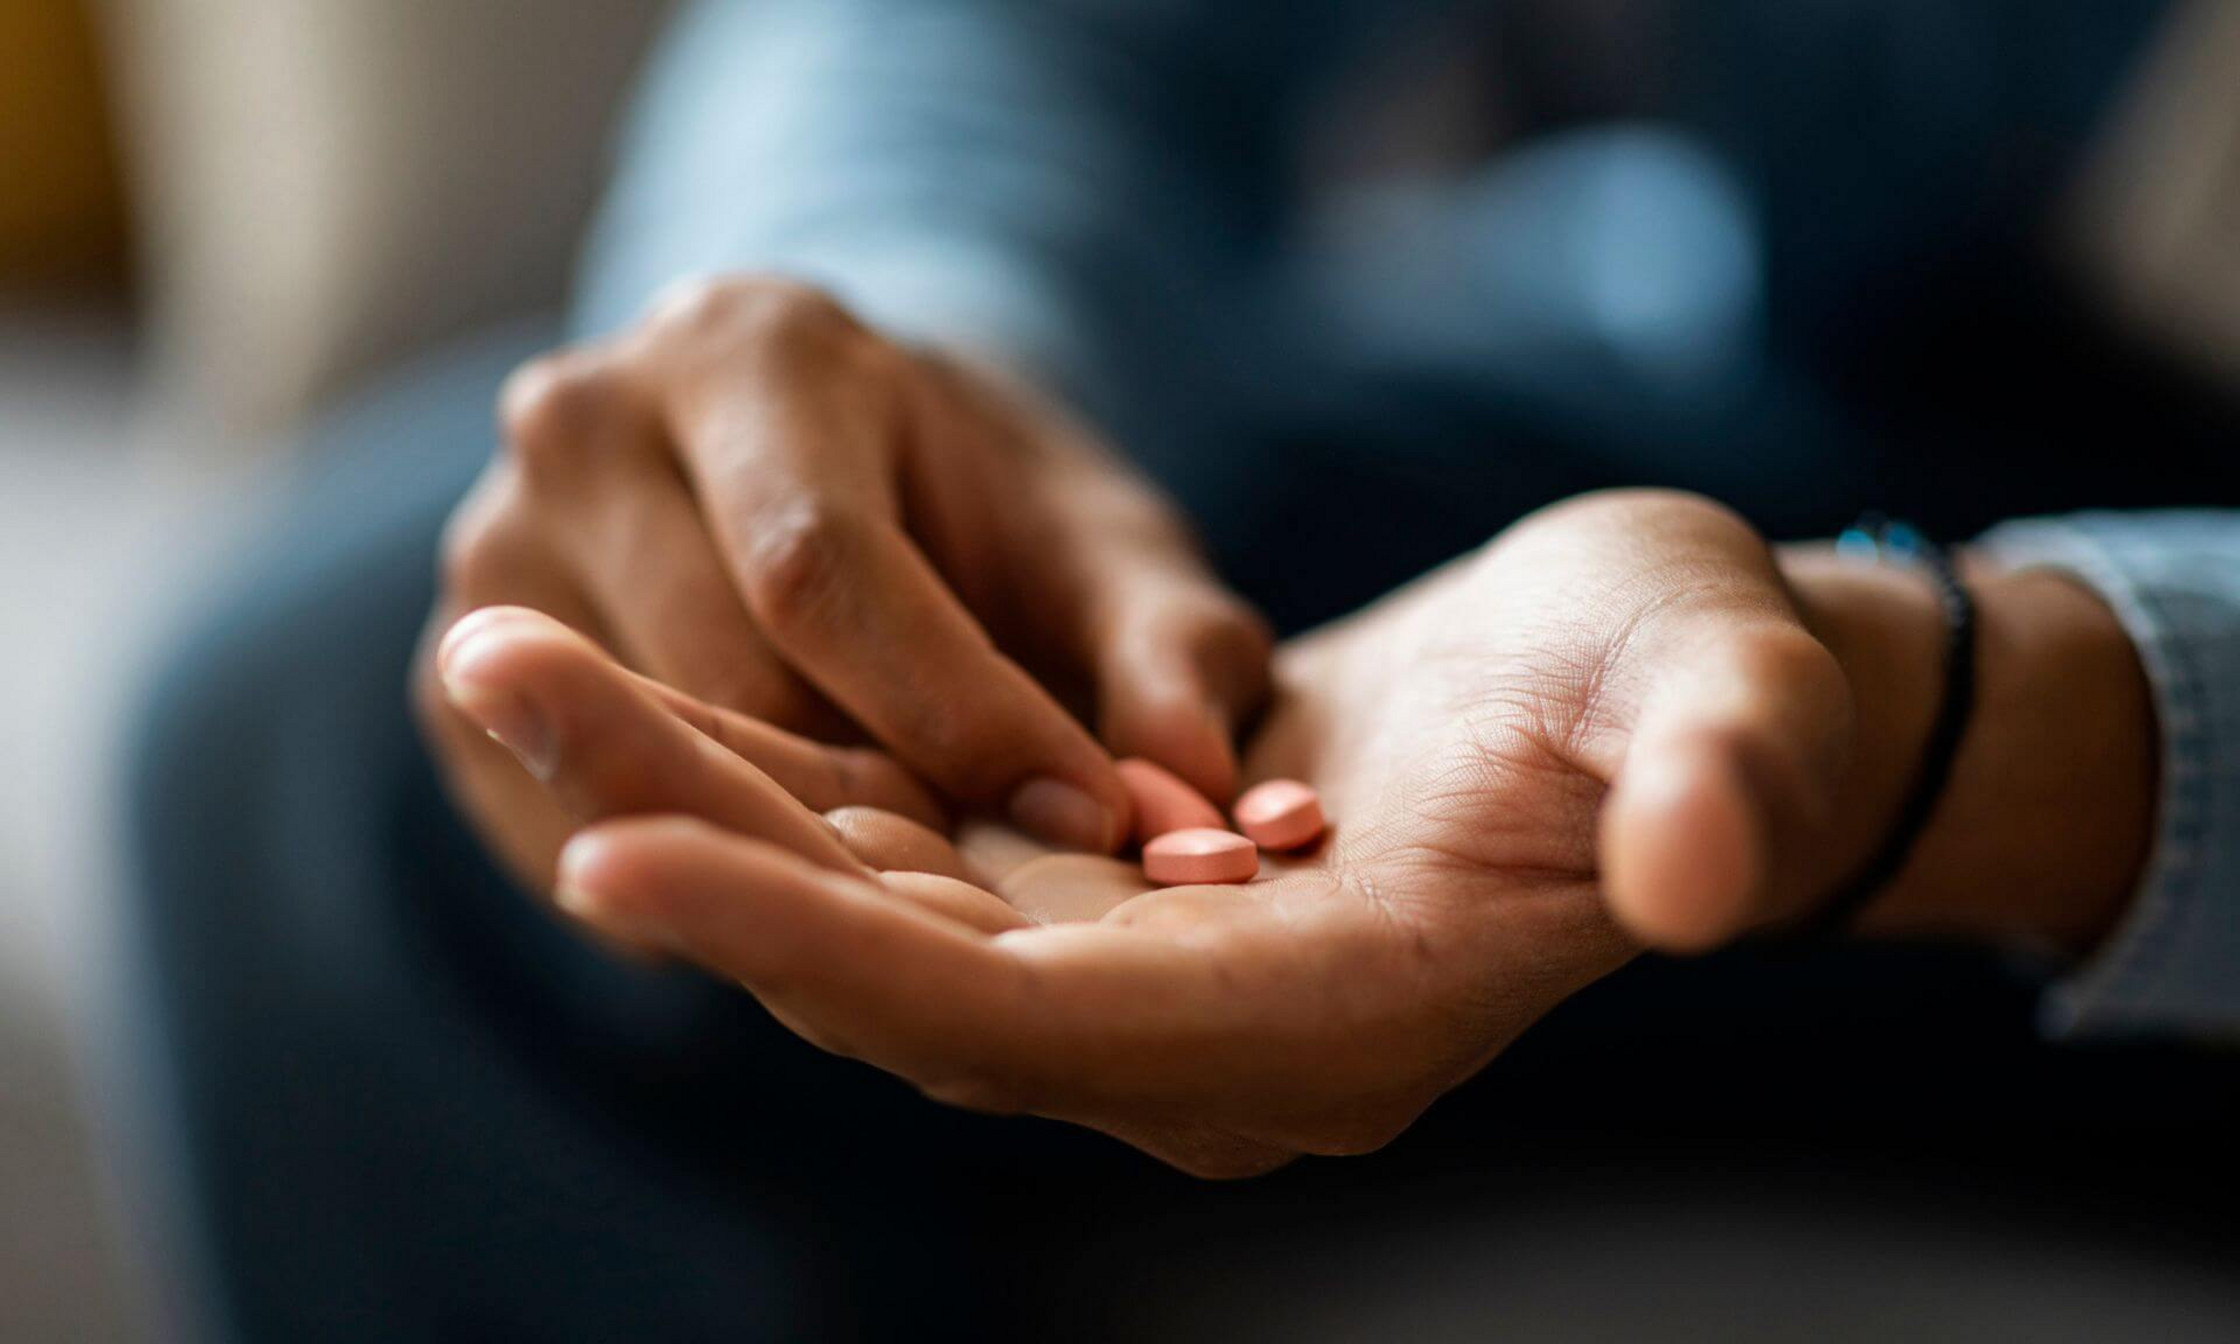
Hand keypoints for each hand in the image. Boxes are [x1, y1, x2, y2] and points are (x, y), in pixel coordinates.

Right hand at [414, 274, 1270, 886]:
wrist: (834, 468)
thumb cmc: (985, 512)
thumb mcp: (1103, 547)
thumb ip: (1171, 650)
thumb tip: (1195, 800)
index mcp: (751, 349)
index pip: (821, 571)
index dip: (961, 719)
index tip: (1091, 825)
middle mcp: (587, 422)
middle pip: (722, 682)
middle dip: (880, 804)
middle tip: (1002, 873)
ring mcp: (495, 546)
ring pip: (640, 768)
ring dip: (786, 851)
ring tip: (907, 861)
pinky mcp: (452, 673)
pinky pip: (573, 829)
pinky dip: (700, 875)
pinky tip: (801, 863)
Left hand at [440, 492, 1887, 1174]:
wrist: (1647, 701)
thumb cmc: (1692, 691)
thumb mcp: (1724, 706)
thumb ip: (1716, 785)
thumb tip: (1690, 865)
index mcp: (1327, 1024)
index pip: (1018, 1023)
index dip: (814, 945)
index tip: (605, 856)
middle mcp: (1201, 1040)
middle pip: (887, 970)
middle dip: (683, 847)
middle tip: (491, 678)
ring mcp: (1140, 977)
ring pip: (862, 911)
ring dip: (686, 798)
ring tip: (508, 659)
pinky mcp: (1102, 901)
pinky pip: (896, 860)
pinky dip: (768, 782)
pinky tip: (640, 686)